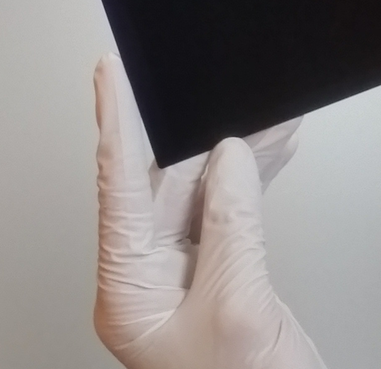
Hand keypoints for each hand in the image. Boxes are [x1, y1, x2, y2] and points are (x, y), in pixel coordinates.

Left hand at [94, 53, 326, 368]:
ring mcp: (185, 274)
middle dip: (198, 135)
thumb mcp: (236, 307)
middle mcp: (149, 277)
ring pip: (204, 193)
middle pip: (165, 183)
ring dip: (236, 156)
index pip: (115, 187)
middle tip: (216, 90)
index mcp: (128, 290)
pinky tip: (271, 154)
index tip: (109, 73)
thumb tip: (229, 157)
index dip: (112, 122)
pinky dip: (253, 182)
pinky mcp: (220, 273)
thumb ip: (231, 225)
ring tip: (266, 119)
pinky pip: (230, 212)